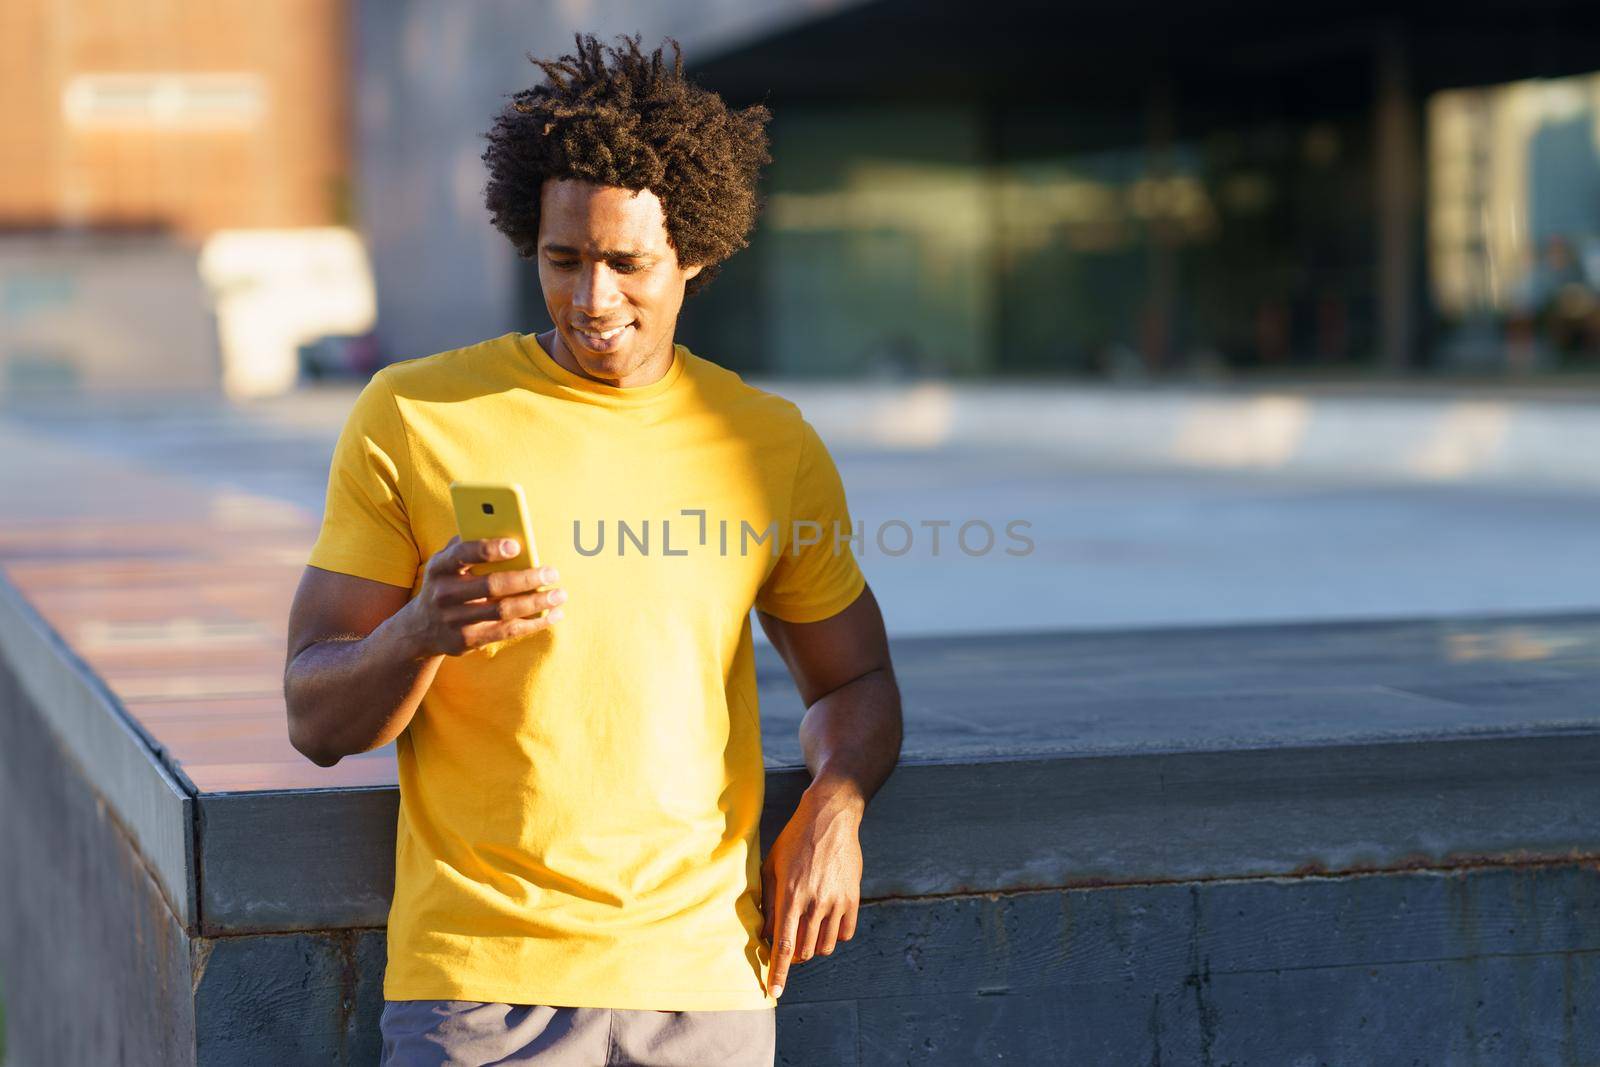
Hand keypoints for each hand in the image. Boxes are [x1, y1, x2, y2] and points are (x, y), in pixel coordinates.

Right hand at [400, 535, 565, 656]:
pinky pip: (506, 632)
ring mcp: (454, 620)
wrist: (420, 628)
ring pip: (503, 611)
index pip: (463, 554)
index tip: (517, 545)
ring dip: (536, 602)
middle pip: (491, 586)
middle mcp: (443, 594)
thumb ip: (468, 544)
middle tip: (553, 572)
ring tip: (560, 594)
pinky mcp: (467, 640)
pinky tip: (552, 614)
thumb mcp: (446, 562)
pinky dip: (533, 623)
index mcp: (439, 567)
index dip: (489, 549)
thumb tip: (505, 527)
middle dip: (526, 578)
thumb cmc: (446, 583)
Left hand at [761, 782, 863, 999]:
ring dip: (813, 946)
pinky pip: (844, 933)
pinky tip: (826, 922)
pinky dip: (833, 935)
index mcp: (791, 895)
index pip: (783, 944)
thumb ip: (768, 903)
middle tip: (789, 943)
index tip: (774, 992)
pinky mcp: (853, 898)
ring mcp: (836, 901)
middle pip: (804, 949)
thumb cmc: (795, 840)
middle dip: (794, 955)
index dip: (778, 971)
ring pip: (825, 946)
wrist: (830, 818)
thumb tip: (765, 935)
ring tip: (807, 929)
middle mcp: (815, 902)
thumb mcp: (772, 867)